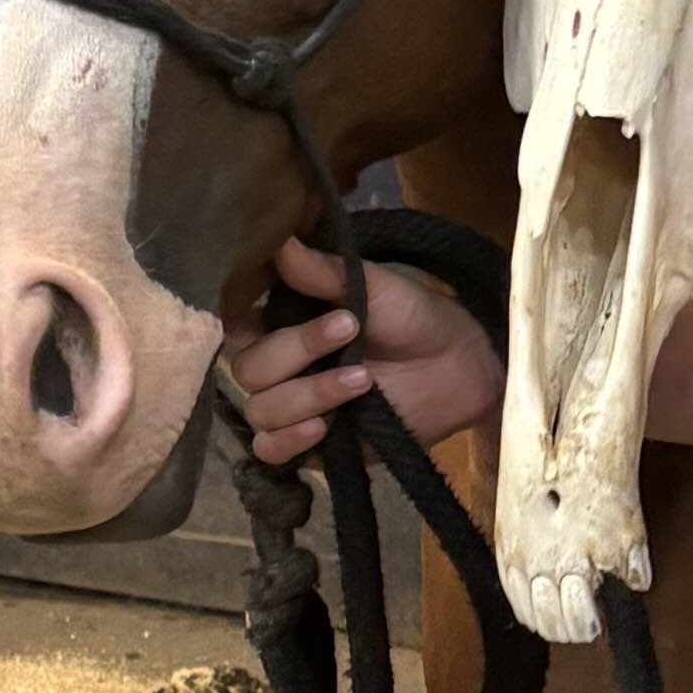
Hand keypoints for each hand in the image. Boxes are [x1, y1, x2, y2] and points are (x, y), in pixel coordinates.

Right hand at [219, 239, 503, 468]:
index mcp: (280, 319)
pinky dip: (288, 441)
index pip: (233, 320)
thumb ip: (324, 272)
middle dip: (296, 350)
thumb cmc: (412, 316)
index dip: (240, 315)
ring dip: (309, 394)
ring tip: (362, 379)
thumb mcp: (374, 287)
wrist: (459, 367)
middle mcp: (277, 363)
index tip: (269, 297)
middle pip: (248, 368)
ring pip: (261, 410)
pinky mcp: (309, 444)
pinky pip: (271, 451)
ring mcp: (290, 405)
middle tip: (349, 329)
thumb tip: (281, 241)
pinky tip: (321, 428)